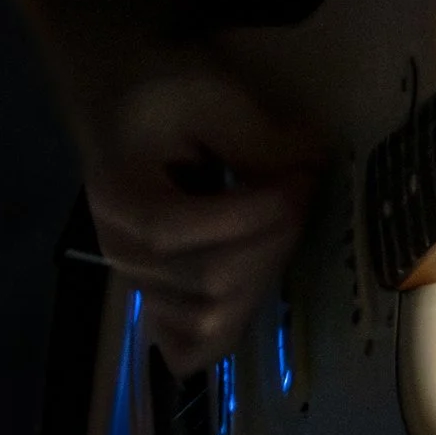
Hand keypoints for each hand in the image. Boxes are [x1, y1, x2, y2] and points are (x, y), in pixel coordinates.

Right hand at [74, 48, 321, 362]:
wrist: (121, 93)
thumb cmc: (161, 88)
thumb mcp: (208, 92)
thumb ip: (259, 136)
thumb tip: (314, 168)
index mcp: (120, 199)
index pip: (180, 234)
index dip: (253, 215)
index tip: (300, 177)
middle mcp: (121, 253)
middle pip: (206, 284)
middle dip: (273, 241)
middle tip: (303, 190)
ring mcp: (137, 281)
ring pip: (209, 319)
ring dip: (264, 274)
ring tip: (283, 225)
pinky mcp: (156, 295)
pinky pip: (188, 346)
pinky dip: (226, 329)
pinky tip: (252, 283)